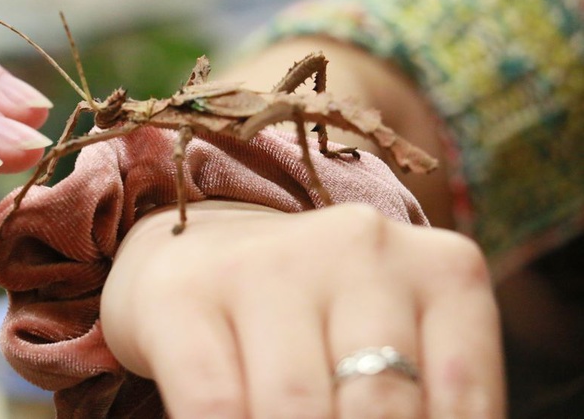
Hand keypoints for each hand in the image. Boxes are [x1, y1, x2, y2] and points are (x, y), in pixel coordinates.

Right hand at [101, 201, 504, 417]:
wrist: (206, 252)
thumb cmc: (316, 317)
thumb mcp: (389, 345)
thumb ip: (412, 402)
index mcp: (436, 267)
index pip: (464, 401)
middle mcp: (358, 246)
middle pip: (377, 409)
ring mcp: (266, 263)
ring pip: (293, 409)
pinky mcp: (185, 292)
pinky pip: (213, 404)